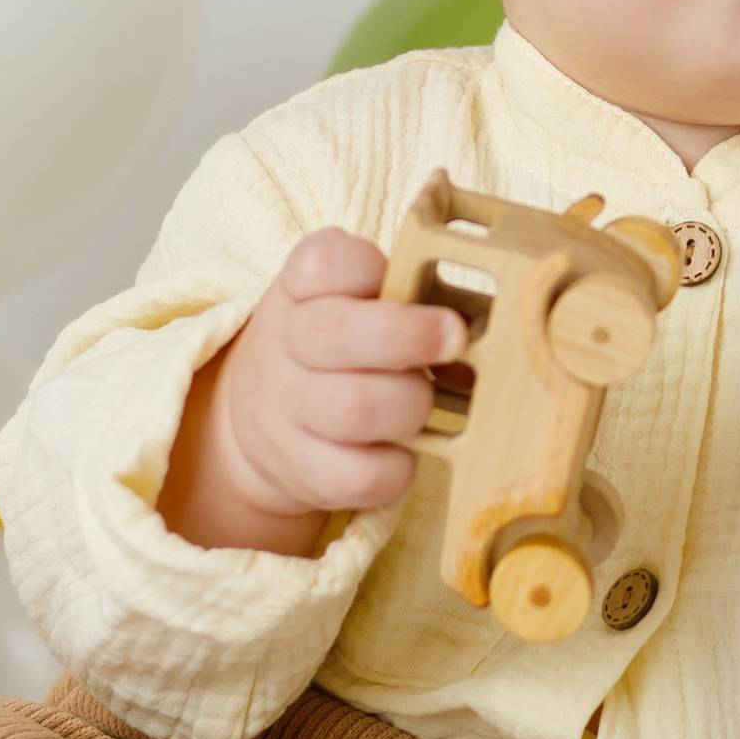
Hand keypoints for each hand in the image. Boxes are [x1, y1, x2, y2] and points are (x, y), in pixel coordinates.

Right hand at [158, 228, 463, 557]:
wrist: (262, 422)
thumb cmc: (338, 348)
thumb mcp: (349, 299)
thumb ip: (401, 289)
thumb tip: (478, 318)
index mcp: (302, 289)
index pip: (323, 262)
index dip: (364, 268)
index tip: (393, 278)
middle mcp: (287, 346)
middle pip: (334, 334)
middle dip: (408, 335)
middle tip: (454, 337)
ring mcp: (290, 413)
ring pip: (353, 408)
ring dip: (409, 404)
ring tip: (426, 403)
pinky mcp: (306, 473)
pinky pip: (361, 476)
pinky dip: (397, 466)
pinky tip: (405, 452)